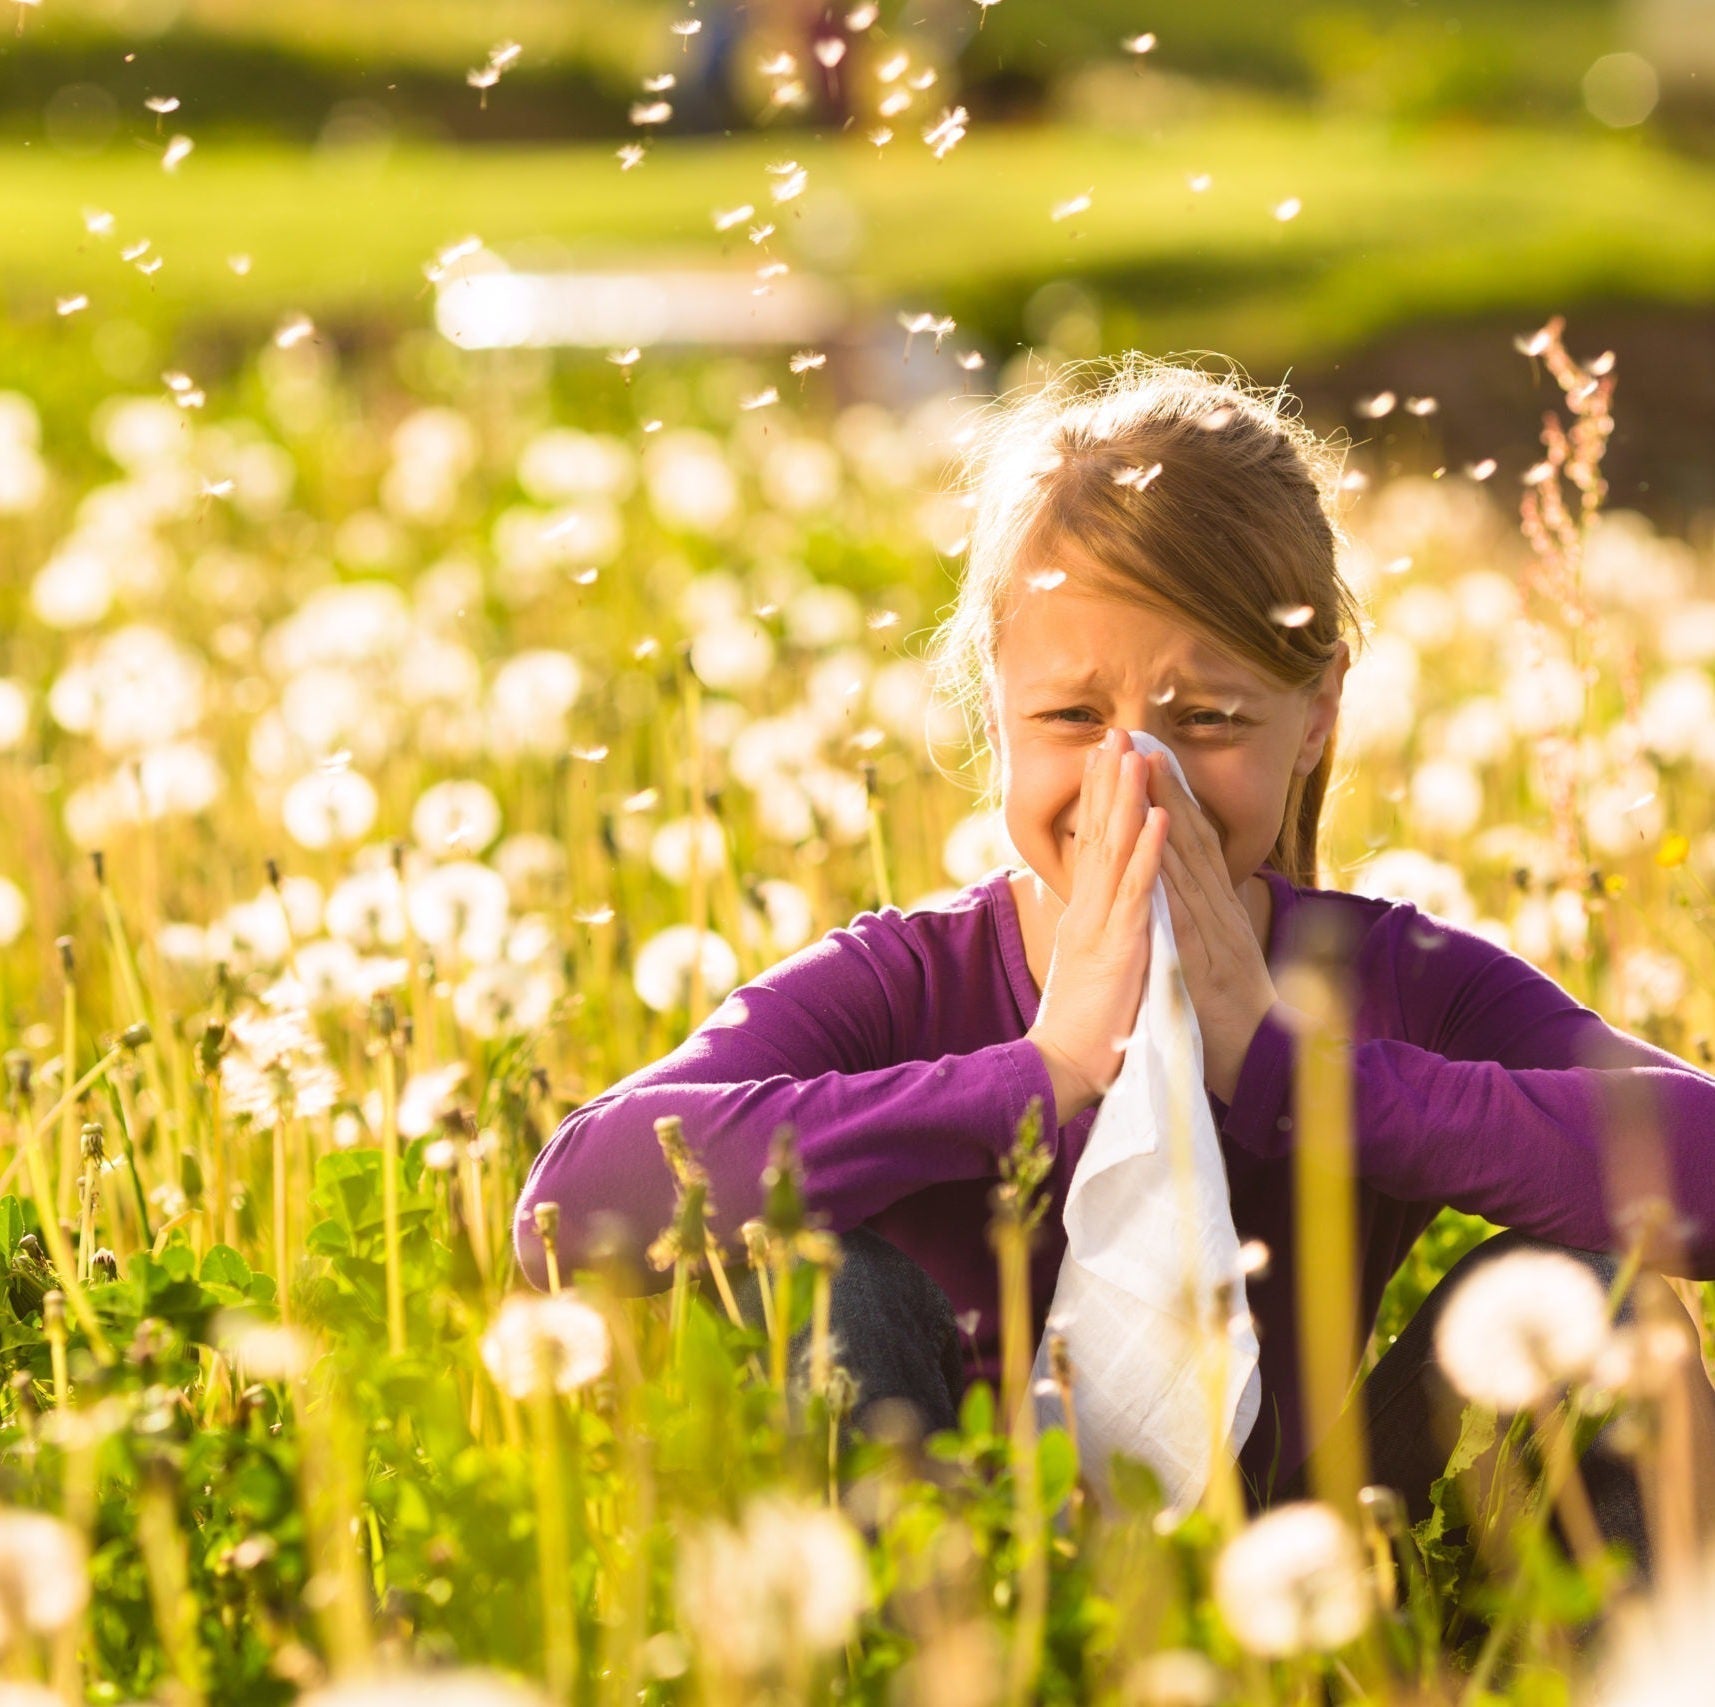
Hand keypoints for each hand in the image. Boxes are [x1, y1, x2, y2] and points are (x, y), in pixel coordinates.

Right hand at [1026, 728, 1170, 1124]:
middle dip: (1107, 781)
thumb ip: (1096, 934)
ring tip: (1134, 754)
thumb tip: (1099, 912)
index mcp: (1083, 914)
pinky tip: (1158, 817)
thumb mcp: (1090, 968)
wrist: (1063, 1068)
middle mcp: (1087, 910)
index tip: (1105, 758)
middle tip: (1114, 733)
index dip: (1099, 799)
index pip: (1091, 845)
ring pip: (1115, 849)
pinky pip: (1138, 890)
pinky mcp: (1120, 945)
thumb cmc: (1083, 1029)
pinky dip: (1149, 851)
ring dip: (1126, 799)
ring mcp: (1101, 924)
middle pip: (1097, 833)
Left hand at [1141, 750, 1279, 1102]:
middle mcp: (1218, 910)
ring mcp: (1213, 932)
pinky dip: (1170, 876)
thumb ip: (1202, 921)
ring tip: (1143, 766)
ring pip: (1186, 862)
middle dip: (1164, 785)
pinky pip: (1183, 912)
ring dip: (1165, 811)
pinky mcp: (1202, 962)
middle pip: (1189, 837)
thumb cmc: (1232, 1015)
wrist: (1263, 1065)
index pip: (1192, 842)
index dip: (1170, 797)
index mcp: (1216, 909)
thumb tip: (1186, 893)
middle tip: (1139, 737)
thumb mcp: (1216, 957)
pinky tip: (1155, 844)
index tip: (1147, 754)